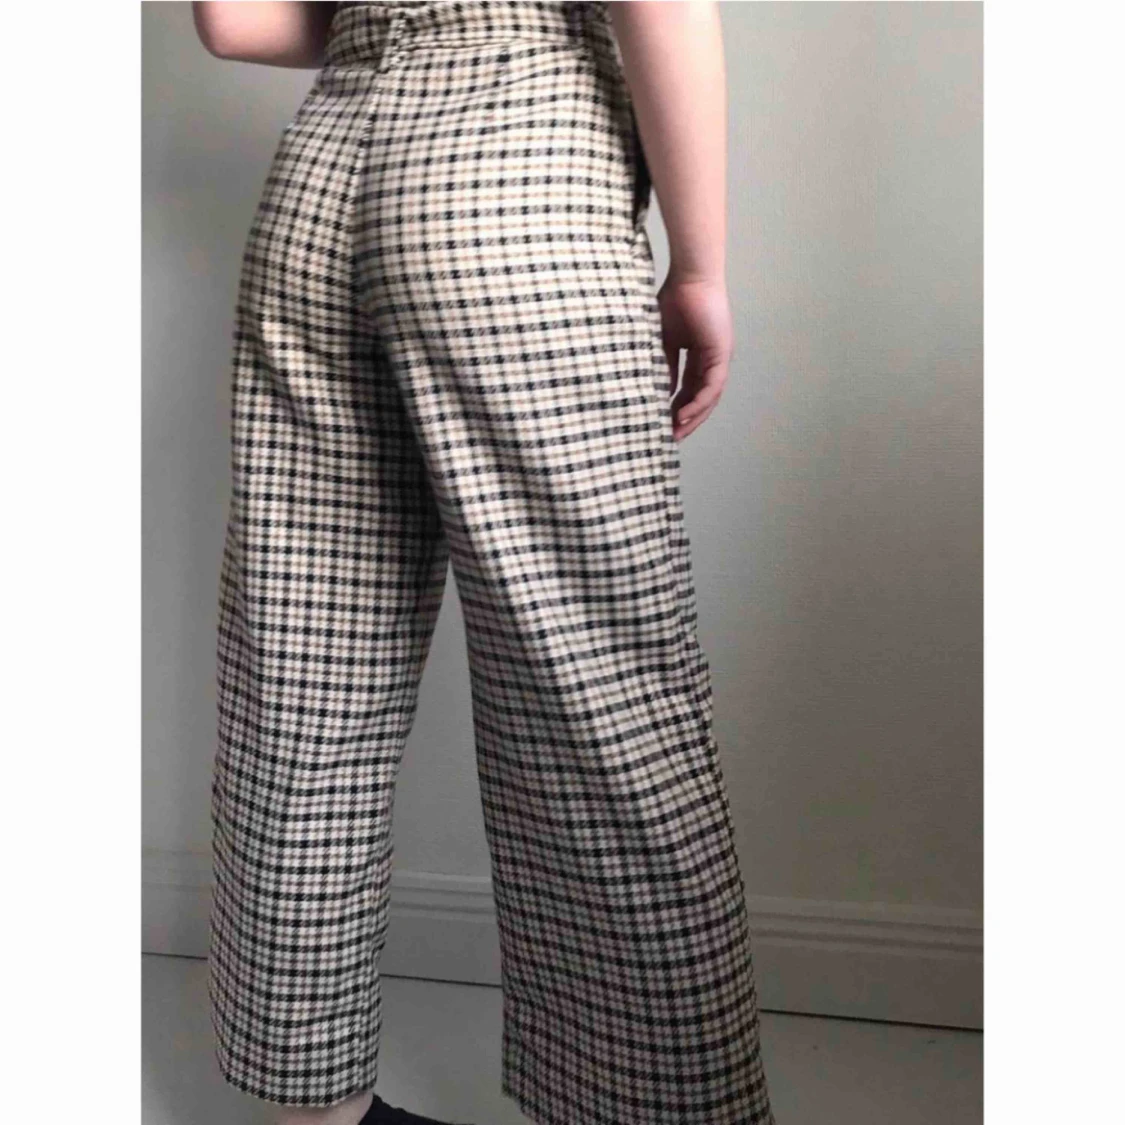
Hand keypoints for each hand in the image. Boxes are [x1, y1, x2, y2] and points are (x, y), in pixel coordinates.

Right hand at [656, 272, 733, 440]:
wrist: (689, 277)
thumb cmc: (674, 299)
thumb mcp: (664, 340)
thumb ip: (664, 364)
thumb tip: (661, 389)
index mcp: (698, 355)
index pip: (689, 389)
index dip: (676, 407)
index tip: (662, 423)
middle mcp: (712, 360)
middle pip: (702, 398)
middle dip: (687, 419)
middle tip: (670, 438)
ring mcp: (719, 358)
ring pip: (709, 397)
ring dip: (693, 417)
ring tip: (676, 433)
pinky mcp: (721, 355)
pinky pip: (711, 386)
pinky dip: (698, 402)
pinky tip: (683, 415)